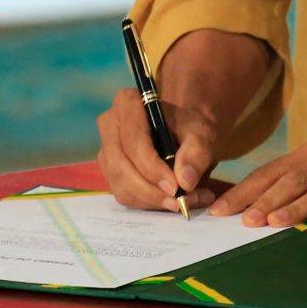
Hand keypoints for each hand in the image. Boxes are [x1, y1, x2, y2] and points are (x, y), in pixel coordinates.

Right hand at [96, 87, 219, 211]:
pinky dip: (147, 203)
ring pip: (121, 185)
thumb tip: (186, 182)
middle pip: (122, 166)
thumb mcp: (200, 133)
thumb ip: (196, 153)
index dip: (152, 167)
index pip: (134, 141)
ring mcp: (106, 150)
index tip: (175, 187)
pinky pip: (123, 194)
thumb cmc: (188, 127)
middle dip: (151, 190)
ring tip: (182, 203)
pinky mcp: (109, 172)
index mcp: (128, 104)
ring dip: (151, 200)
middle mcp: (109, 126)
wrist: (183, 132)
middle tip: (178, 202)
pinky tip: (169, 202)